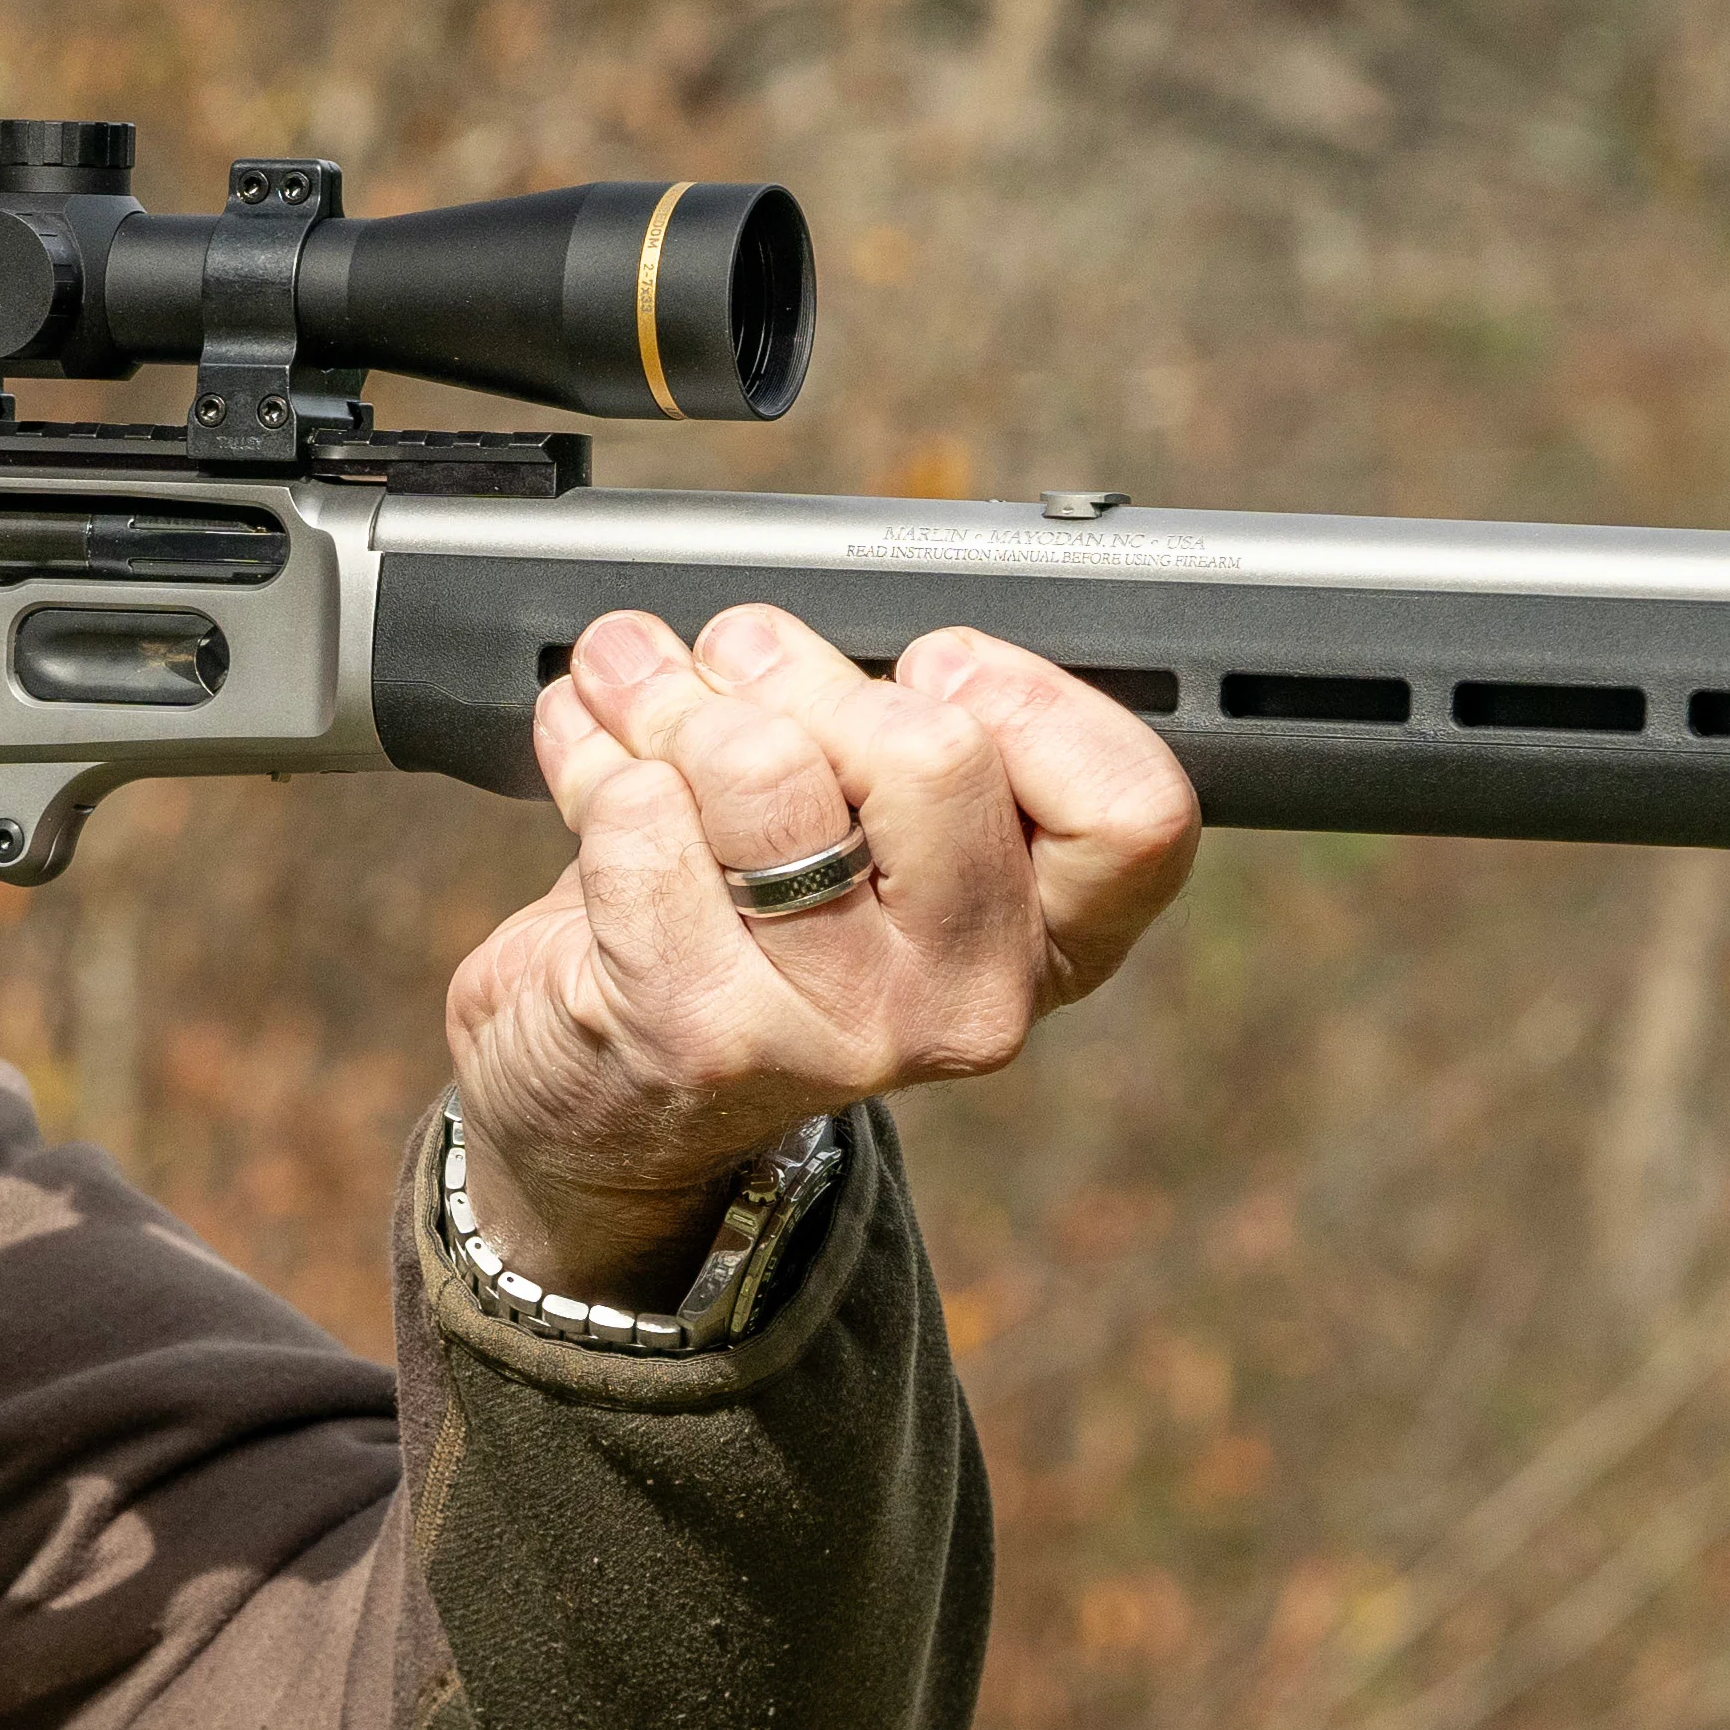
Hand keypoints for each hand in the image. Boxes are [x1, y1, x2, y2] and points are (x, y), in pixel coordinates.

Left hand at [443, 605, 1198, 1298]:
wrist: (619, 1096)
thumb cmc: (752, 932)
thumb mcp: (871, 832)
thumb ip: (892, 734)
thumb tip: (784, 633)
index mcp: (1050, 938)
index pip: (1134, 811)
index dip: (1028, 698)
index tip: (931, 669)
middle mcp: (972, 1000)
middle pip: (936, 751)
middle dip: (802, 672)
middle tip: (734, 663)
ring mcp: (843, 1028)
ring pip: (768, 768)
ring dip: (674, 701)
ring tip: (640, 695)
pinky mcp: (706, 1033)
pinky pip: (644, 819)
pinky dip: (595, 765)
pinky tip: (598, 773)